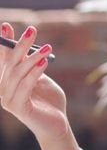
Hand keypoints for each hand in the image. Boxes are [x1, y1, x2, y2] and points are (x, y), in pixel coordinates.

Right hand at [0, 23, 67, 142]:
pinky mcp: (19, 108)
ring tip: (47, 47)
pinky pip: (25, 86)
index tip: (6, 25)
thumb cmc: (50, 101)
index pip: (4, 58)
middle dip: (20, 45)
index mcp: (9, 81)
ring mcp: (9, 99)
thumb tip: (31, 48)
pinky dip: (34, 73)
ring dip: (32, 58)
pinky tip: (44, 62)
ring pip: (18, 73)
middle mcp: (4, 89)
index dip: (4, 42)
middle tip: (32, 30)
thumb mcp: (42, 79)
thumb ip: (34, 66)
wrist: (58, 124)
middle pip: (10, 63)